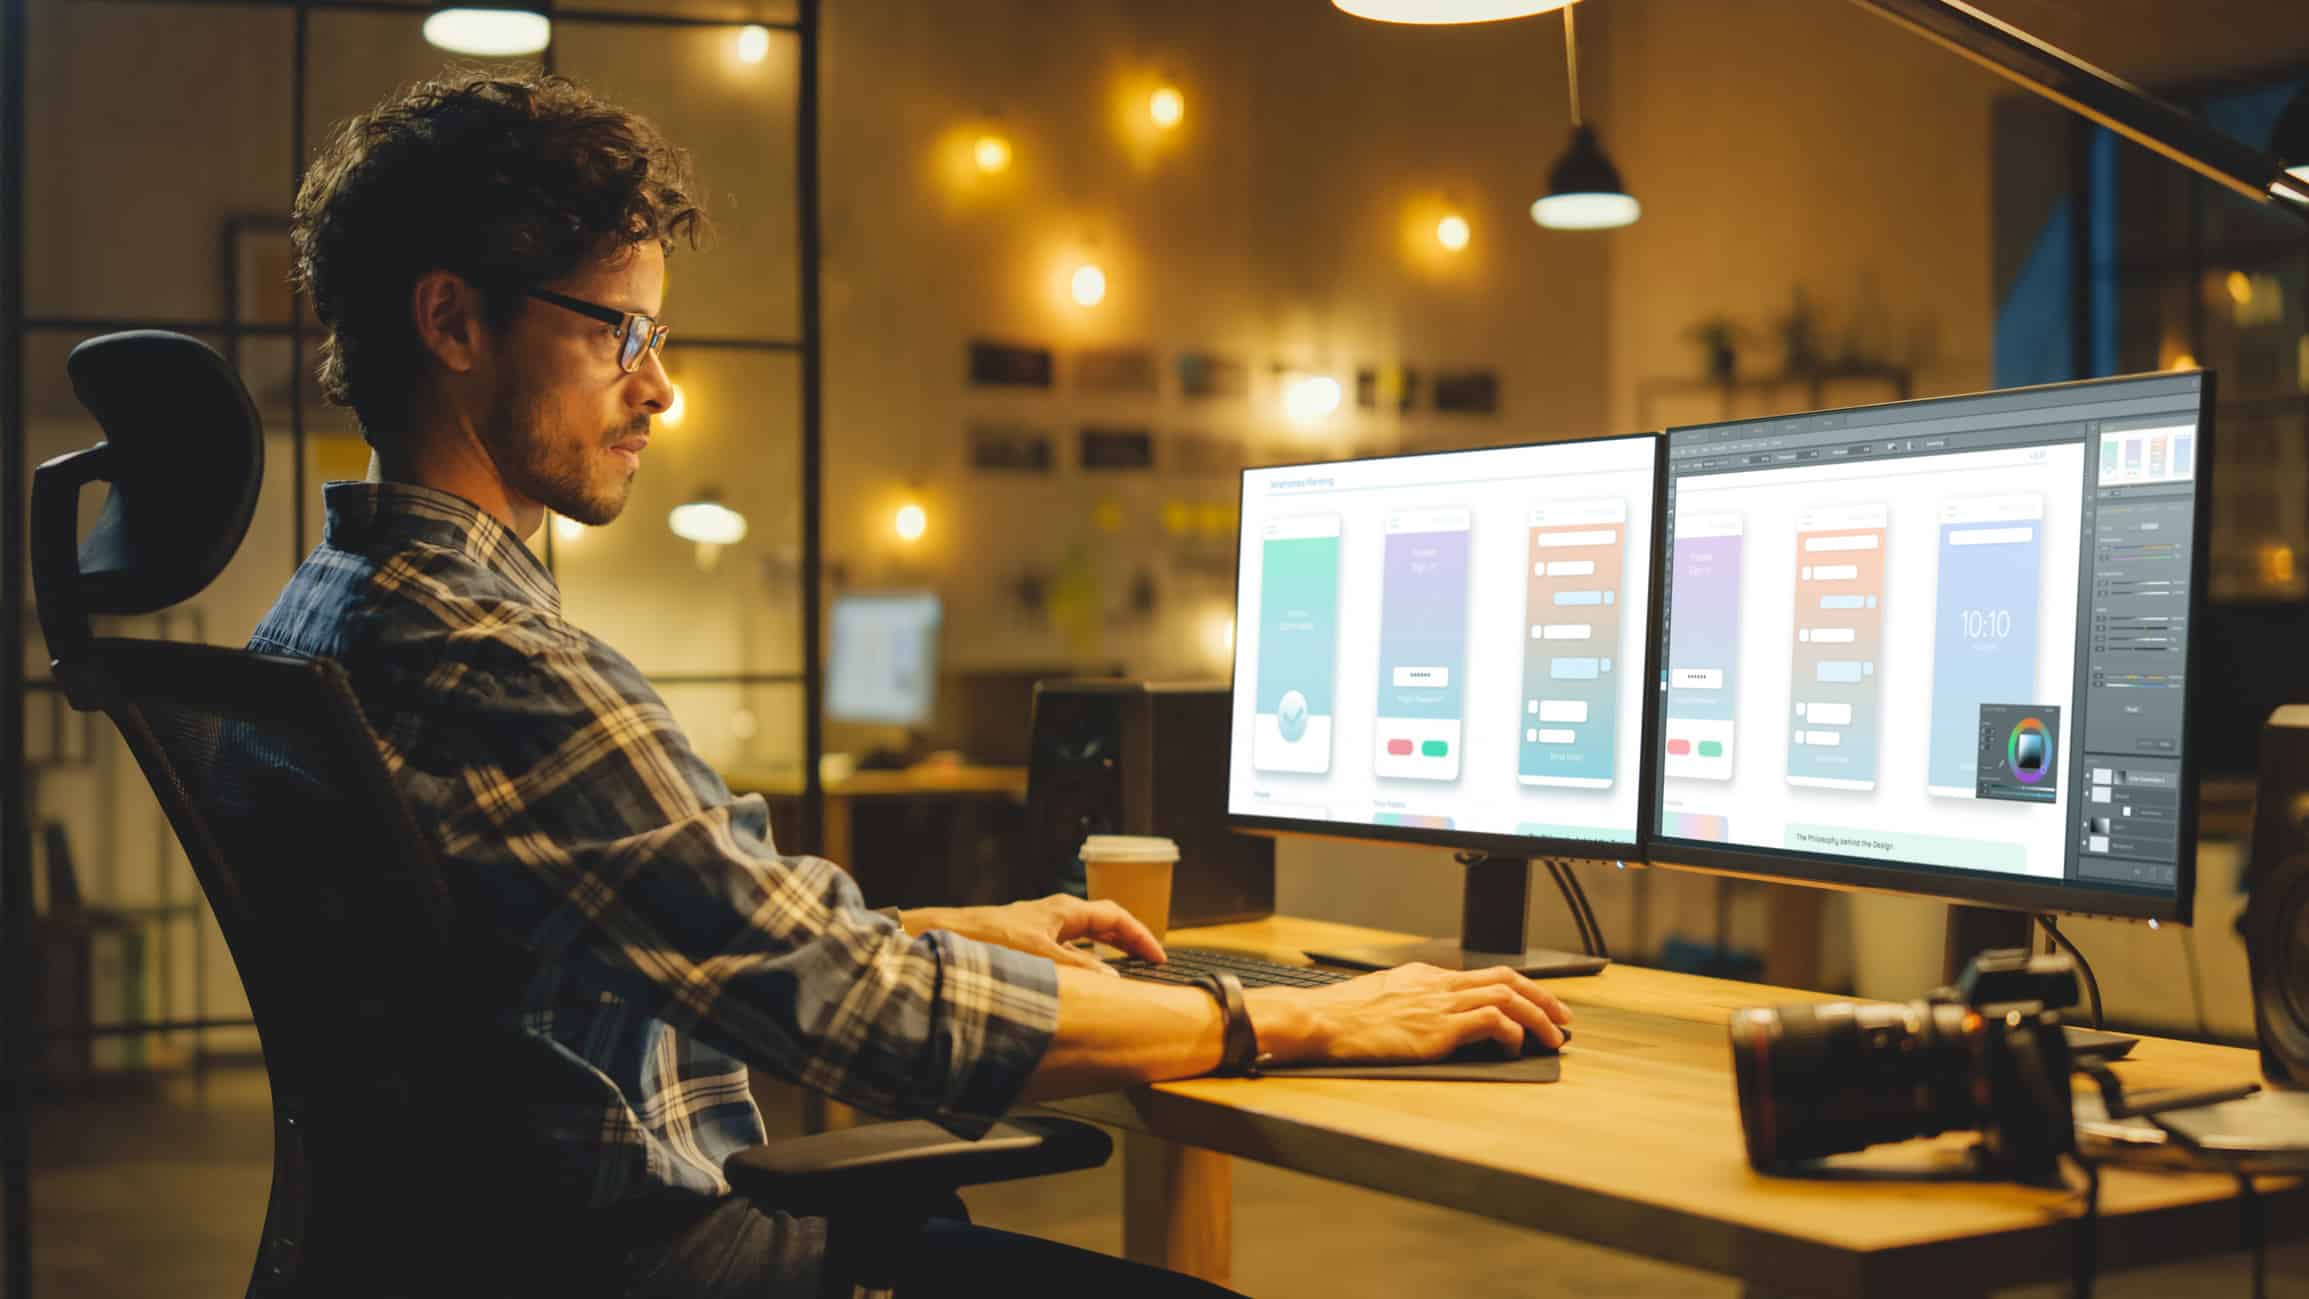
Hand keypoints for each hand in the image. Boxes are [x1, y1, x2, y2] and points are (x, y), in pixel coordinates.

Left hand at [905, 894, 1164, 973]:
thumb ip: (1078, 967)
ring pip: (1085, 936)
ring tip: (1125, 971)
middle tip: (1150, 963)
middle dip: (1129, 941)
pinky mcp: (1027, 942)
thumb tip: (1113, 980)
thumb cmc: (987, 939)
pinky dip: (1084, 961)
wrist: (944, 936)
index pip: (1116, 917)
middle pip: (1104, 923)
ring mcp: (1041, 927)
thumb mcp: (1040, 956)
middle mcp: (1055, 915)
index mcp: (1064, 910)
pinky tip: (1082, 980)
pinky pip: (1067, 949)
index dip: (1141, 936)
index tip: (1159, 957)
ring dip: (1107, 951)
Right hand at [1248, 963, 1571, 1063]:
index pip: (1485, 975)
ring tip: (1553, 1036)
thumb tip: (1433, 1020)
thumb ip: (1413, 1003)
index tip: (1537, 1003)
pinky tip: (1515, 1046)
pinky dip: (1511, 1031)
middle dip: (1542, 997)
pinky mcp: (1438, 1028)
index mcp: (1426, 976)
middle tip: (1562, 1017)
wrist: (1322, 1021)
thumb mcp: (1384, 998)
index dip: (1519, 988)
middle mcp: (1438, 984)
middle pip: (1505, 980)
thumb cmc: (1343, 1018)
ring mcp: (1439, 1004)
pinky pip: (1490, 1021)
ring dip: (1537, 1016)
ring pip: (1506, 998)